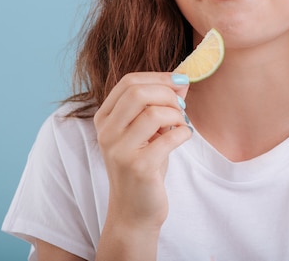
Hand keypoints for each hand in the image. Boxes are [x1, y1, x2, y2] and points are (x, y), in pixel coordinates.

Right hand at [94, 72, 191, 230]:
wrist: (134, 210)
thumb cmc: (144, 166)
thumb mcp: (148, 131)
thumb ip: (160, 104)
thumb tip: (182, 80)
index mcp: (105, 118)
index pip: (129, 82)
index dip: (159, 77)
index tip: (180, 82)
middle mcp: (106, 132)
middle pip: (138, 92)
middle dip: (168, 94)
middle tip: (181, 107)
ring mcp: (119, 150)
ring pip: (154, 113)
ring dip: (177, 116)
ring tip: (180, 125)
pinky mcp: (138, 167)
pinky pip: (169, 138)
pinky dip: (183, 133)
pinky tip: (183, 138)